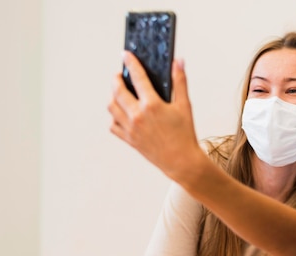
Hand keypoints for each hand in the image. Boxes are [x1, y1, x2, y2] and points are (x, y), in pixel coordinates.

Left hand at [108, 52, 202, 181]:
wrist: (181, 161)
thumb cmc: (185, 134)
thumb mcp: (185, 106)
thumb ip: (180, 81)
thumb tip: (179, 61)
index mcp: (151, 105)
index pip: (137, 77)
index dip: (130, 63)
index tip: (126, 55)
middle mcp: (137, 116)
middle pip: (117, 91)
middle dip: (116, 79)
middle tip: (120, 75)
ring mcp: (131, 129)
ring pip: (111, 107)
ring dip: (113, 97)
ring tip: (120, 93)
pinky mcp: (129, 140)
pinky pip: (113, 126)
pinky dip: (114, 118)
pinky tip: (122, 114)